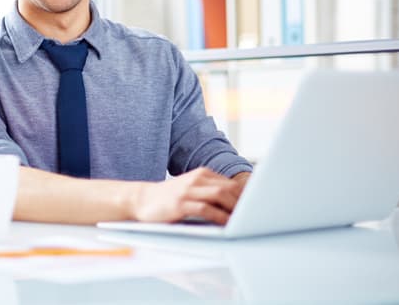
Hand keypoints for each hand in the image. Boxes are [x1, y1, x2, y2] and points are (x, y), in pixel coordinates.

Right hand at [127, 168, 245, 224]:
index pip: (231, 184)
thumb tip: (237, 205)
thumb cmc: (169, 198)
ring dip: (234, 209)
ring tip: (243, 221)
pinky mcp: (180, 204)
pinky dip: (219, 217)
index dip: (246, 197)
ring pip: (219, 195)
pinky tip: (226, 224)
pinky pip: (205, 209)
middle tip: (253, 218)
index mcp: (201, 174)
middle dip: (243, 204)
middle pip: (228, 188)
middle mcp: (196, 179)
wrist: (141, 199)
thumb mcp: (191, 189)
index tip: (257, 209)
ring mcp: (187, 190)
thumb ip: (210, 192)